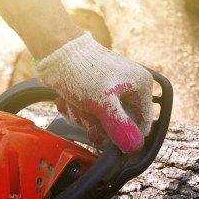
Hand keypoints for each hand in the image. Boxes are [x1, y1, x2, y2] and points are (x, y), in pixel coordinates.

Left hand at [35, 33, 152, 152]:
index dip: (124, 135)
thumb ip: (119, 126)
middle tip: (84, 117)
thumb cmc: (81, 71)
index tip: (105, 134)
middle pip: (119, 126)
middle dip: (96, 125)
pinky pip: (90, 113)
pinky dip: (77, 111)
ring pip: (102, 122)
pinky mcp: (97, 92)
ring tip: (72, 104)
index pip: (142, 125)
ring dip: (83, 118)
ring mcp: (113, 90)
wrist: (55, 50)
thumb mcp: (102, 102)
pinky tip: (67, 102)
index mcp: (142, 87)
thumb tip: (135, 147)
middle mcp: (131, 88)